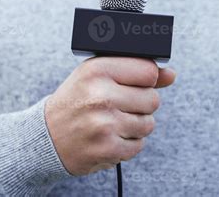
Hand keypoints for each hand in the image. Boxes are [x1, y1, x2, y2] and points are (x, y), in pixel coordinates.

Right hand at [45, 57, 175, 175]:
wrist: (47, 136)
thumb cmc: (76, 100)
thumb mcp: (96, 77)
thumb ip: (134, 72)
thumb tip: (171, 74)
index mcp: (96, 71)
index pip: (148, 71)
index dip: (145, 79)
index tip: (132, 84)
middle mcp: (100, 95)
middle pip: (152, 99)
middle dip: (139, 104)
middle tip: (117, 105)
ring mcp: (105, 124)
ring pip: (148, 123)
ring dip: (134, 125)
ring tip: (110, 121)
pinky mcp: (108, 148)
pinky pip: (139, 144)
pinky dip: (127, 142)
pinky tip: (108, 136)